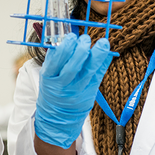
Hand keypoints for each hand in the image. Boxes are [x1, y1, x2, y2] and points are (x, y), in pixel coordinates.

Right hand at [35, 33, 111, 147]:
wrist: (57, 118)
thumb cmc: (52, 90)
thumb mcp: (47, 75)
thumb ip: (56, 58)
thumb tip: (68, 36)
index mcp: (48, 77)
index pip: (55, 60)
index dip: (65, 47)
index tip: (71, 36)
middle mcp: (62, 85)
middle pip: (72, 67)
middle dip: (81, 50)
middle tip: (86, 39)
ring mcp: (77, 90)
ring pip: (88, 71)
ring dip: (97, 55)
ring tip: (103, 43)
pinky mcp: (89, 93)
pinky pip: (98, 76)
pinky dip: (103, 63)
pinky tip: (106, 52)